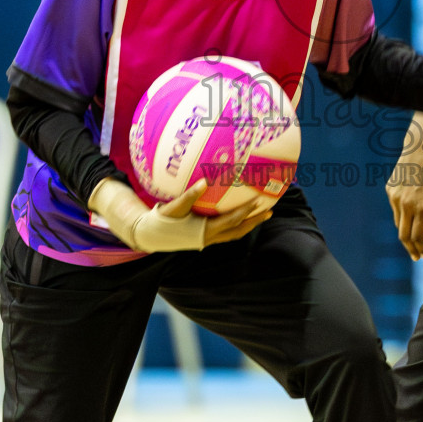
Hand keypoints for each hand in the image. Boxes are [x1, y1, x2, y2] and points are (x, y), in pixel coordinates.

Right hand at [89, 179, 271, 251]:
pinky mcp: (206, 238)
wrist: (152, 235)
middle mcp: (210, 237)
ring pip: (235, 234)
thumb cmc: (163, 219)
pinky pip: (227, 233)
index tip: (258, 201)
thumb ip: (190, 195)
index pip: (232, 221)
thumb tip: (204, 182)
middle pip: (239, 231)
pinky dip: (238, 225)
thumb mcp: (175, 207)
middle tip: (270, 211)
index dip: (247, 211)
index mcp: (206, 230)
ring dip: (249, 224)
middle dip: (255, 221)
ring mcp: (209, 240)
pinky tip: (242, 215)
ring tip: (262, 214)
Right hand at [386, 121, 422, 260]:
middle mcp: (406, 204)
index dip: (420, 249)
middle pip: (404, 236)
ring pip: (398, 222)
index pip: (418, 236)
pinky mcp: (390, 189)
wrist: (421, 145)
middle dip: (410, 249)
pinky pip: (395, 208)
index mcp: (422, 206)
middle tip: (416, 256)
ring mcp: (395, 197)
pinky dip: (402, 215)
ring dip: (406, 232)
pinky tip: (410, 213)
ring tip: (415, 236)